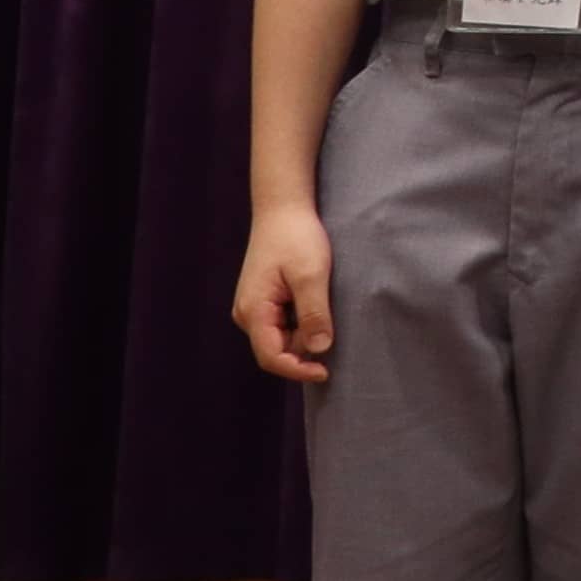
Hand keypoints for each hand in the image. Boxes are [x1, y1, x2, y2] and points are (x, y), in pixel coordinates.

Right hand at [233, 204, 336, 384]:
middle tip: (333, 331)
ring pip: (281, 338)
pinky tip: (317, 306)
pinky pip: (283, 324)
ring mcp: (254, 308)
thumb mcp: (311, 274)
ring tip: (326, 310)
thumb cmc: (296, 237)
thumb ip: (314, 313)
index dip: (297, 370)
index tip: (325, 372)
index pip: (271, 356)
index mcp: (253, 311)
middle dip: (304, 350)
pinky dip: (302, 323)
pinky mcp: (264, 300)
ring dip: (305, 335)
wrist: (282, 209)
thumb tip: (319, 349)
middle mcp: (247, 314)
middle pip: (276, 350)